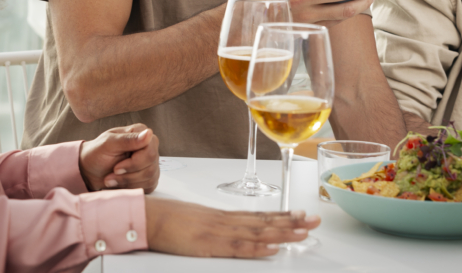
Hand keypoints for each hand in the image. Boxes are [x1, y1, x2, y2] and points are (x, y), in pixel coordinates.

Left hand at [79, 124, 159, 192]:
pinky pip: (149, 187)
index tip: (116, 168)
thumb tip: (148, 133)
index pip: (150, 152)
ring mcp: (151, 163)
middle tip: (112, 174)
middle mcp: (150, 147)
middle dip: (128, 175)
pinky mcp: (149, 177)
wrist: (90, 170)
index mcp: (141, 133)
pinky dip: (131, 188)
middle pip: (151, 168)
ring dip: (127, 182)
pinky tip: (120, 184)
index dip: (134, 164)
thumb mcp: (108, 144)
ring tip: (111, 179)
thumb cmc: (97, 153)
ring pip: (150, 179)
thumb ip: (128, 139)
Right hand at [145, 197, 319, 256]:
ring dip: (282, 232)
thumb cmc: (168, 218)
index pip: (259, 215)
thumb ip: (215, 225)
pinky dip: (256, 247)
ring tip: (303, 232)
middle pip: (264, 221)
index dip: (282, 215)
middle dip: (291, 222)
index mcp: (222, 216)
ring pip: (257, 232)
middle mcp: (225, 220)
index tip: (301, 214)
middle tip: (314, 220)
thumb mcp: (197, 220)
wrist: (147, 216)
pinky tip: (272, 247)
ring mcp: (217, 231)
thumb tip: (230, 229)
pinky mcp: (208, 244)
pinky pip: (237, 246)